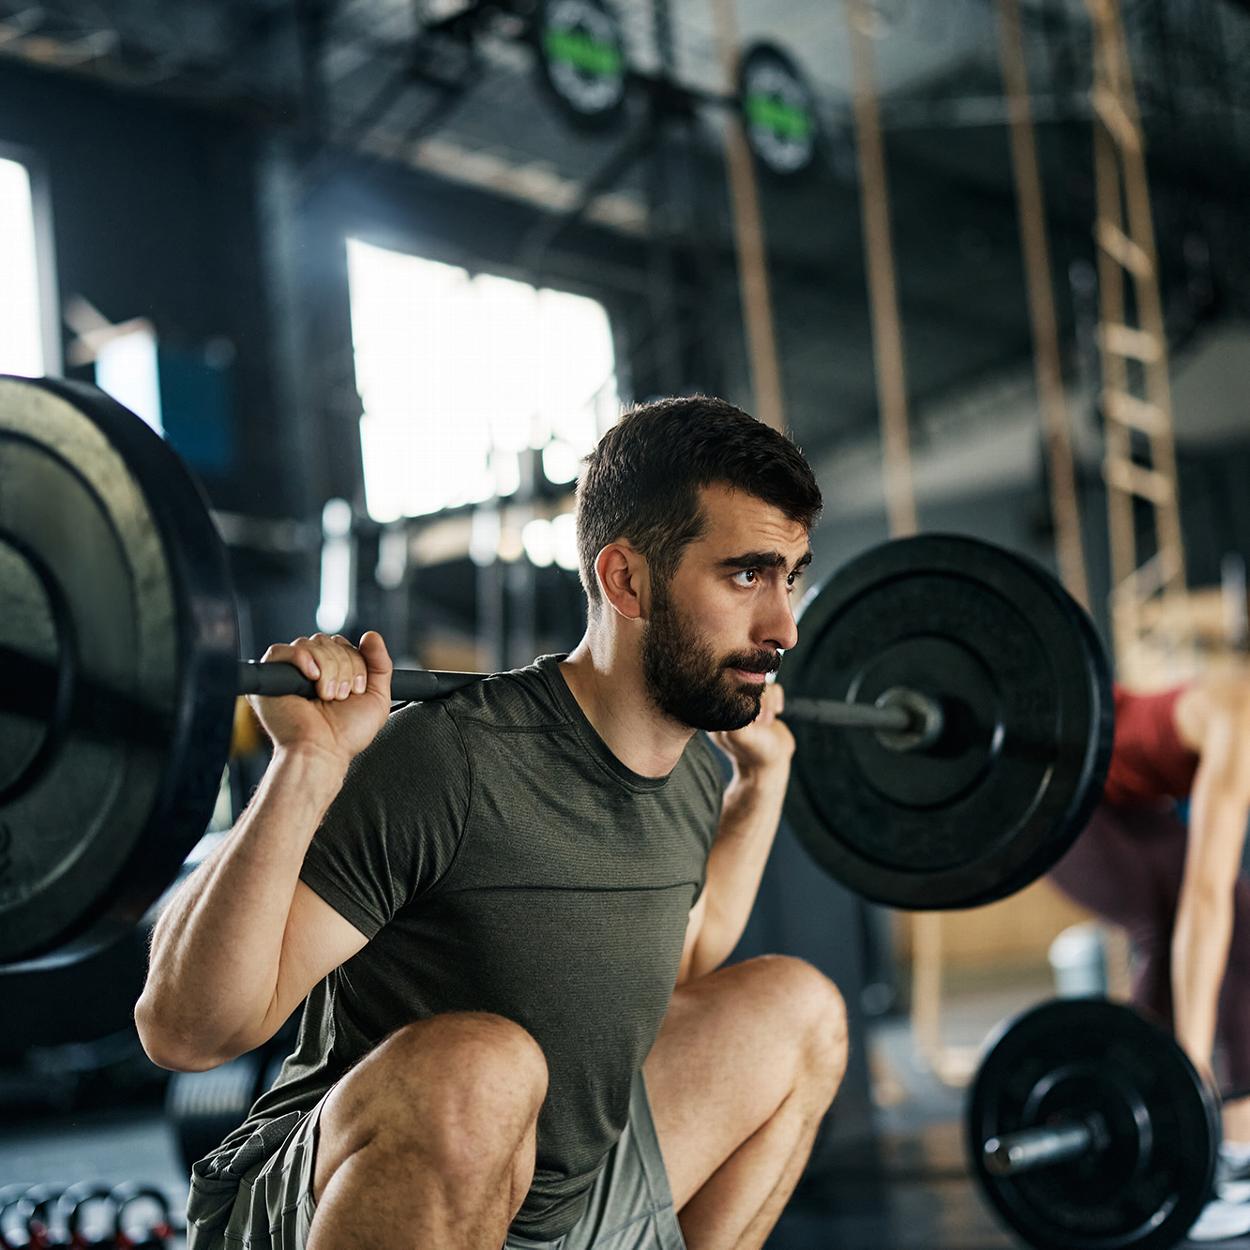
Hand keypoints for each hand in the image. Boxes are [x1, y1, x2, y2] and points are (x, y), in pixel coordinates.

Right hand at [249, 631, 392, 767]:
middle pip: (329, 642)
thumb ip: (380, 664)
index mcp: (330, 672)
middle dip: (344, 668)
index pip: (343, 645)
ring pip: (311, 644)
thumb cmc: (345, 734)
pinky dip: (302, 659)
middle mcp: (309, 669)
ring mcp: (289, 672)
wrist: (323, 751)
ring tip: (327, 696)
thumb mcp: (376, 696)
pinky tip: (312, 677)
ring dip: (328, 670)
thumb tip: (372, 635)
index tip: (356, 690)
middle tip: (340, 696)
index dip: (355, 662)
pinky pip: (282, 650)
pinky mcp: (269, 677)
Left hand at [712, 681, 794, 778]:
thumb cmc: (754, 752)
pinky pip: (772, 687)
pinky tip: (777, 713)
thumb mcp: (738, 735)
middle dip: (759, 702)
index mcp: (717, 711)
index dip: (743, 698)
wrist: (773, 763)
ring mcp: (748, 703)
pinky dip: (777, 699)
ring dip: (769, 703)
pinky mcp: (764, 703)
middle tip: (760, 723)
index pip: (727, 686)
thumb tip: (734, 692)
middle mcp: (731, 705)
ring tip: (767, 723)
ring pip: (761, 684)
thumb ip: (734, 713)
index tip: (751, 719)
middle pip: (745, 682)